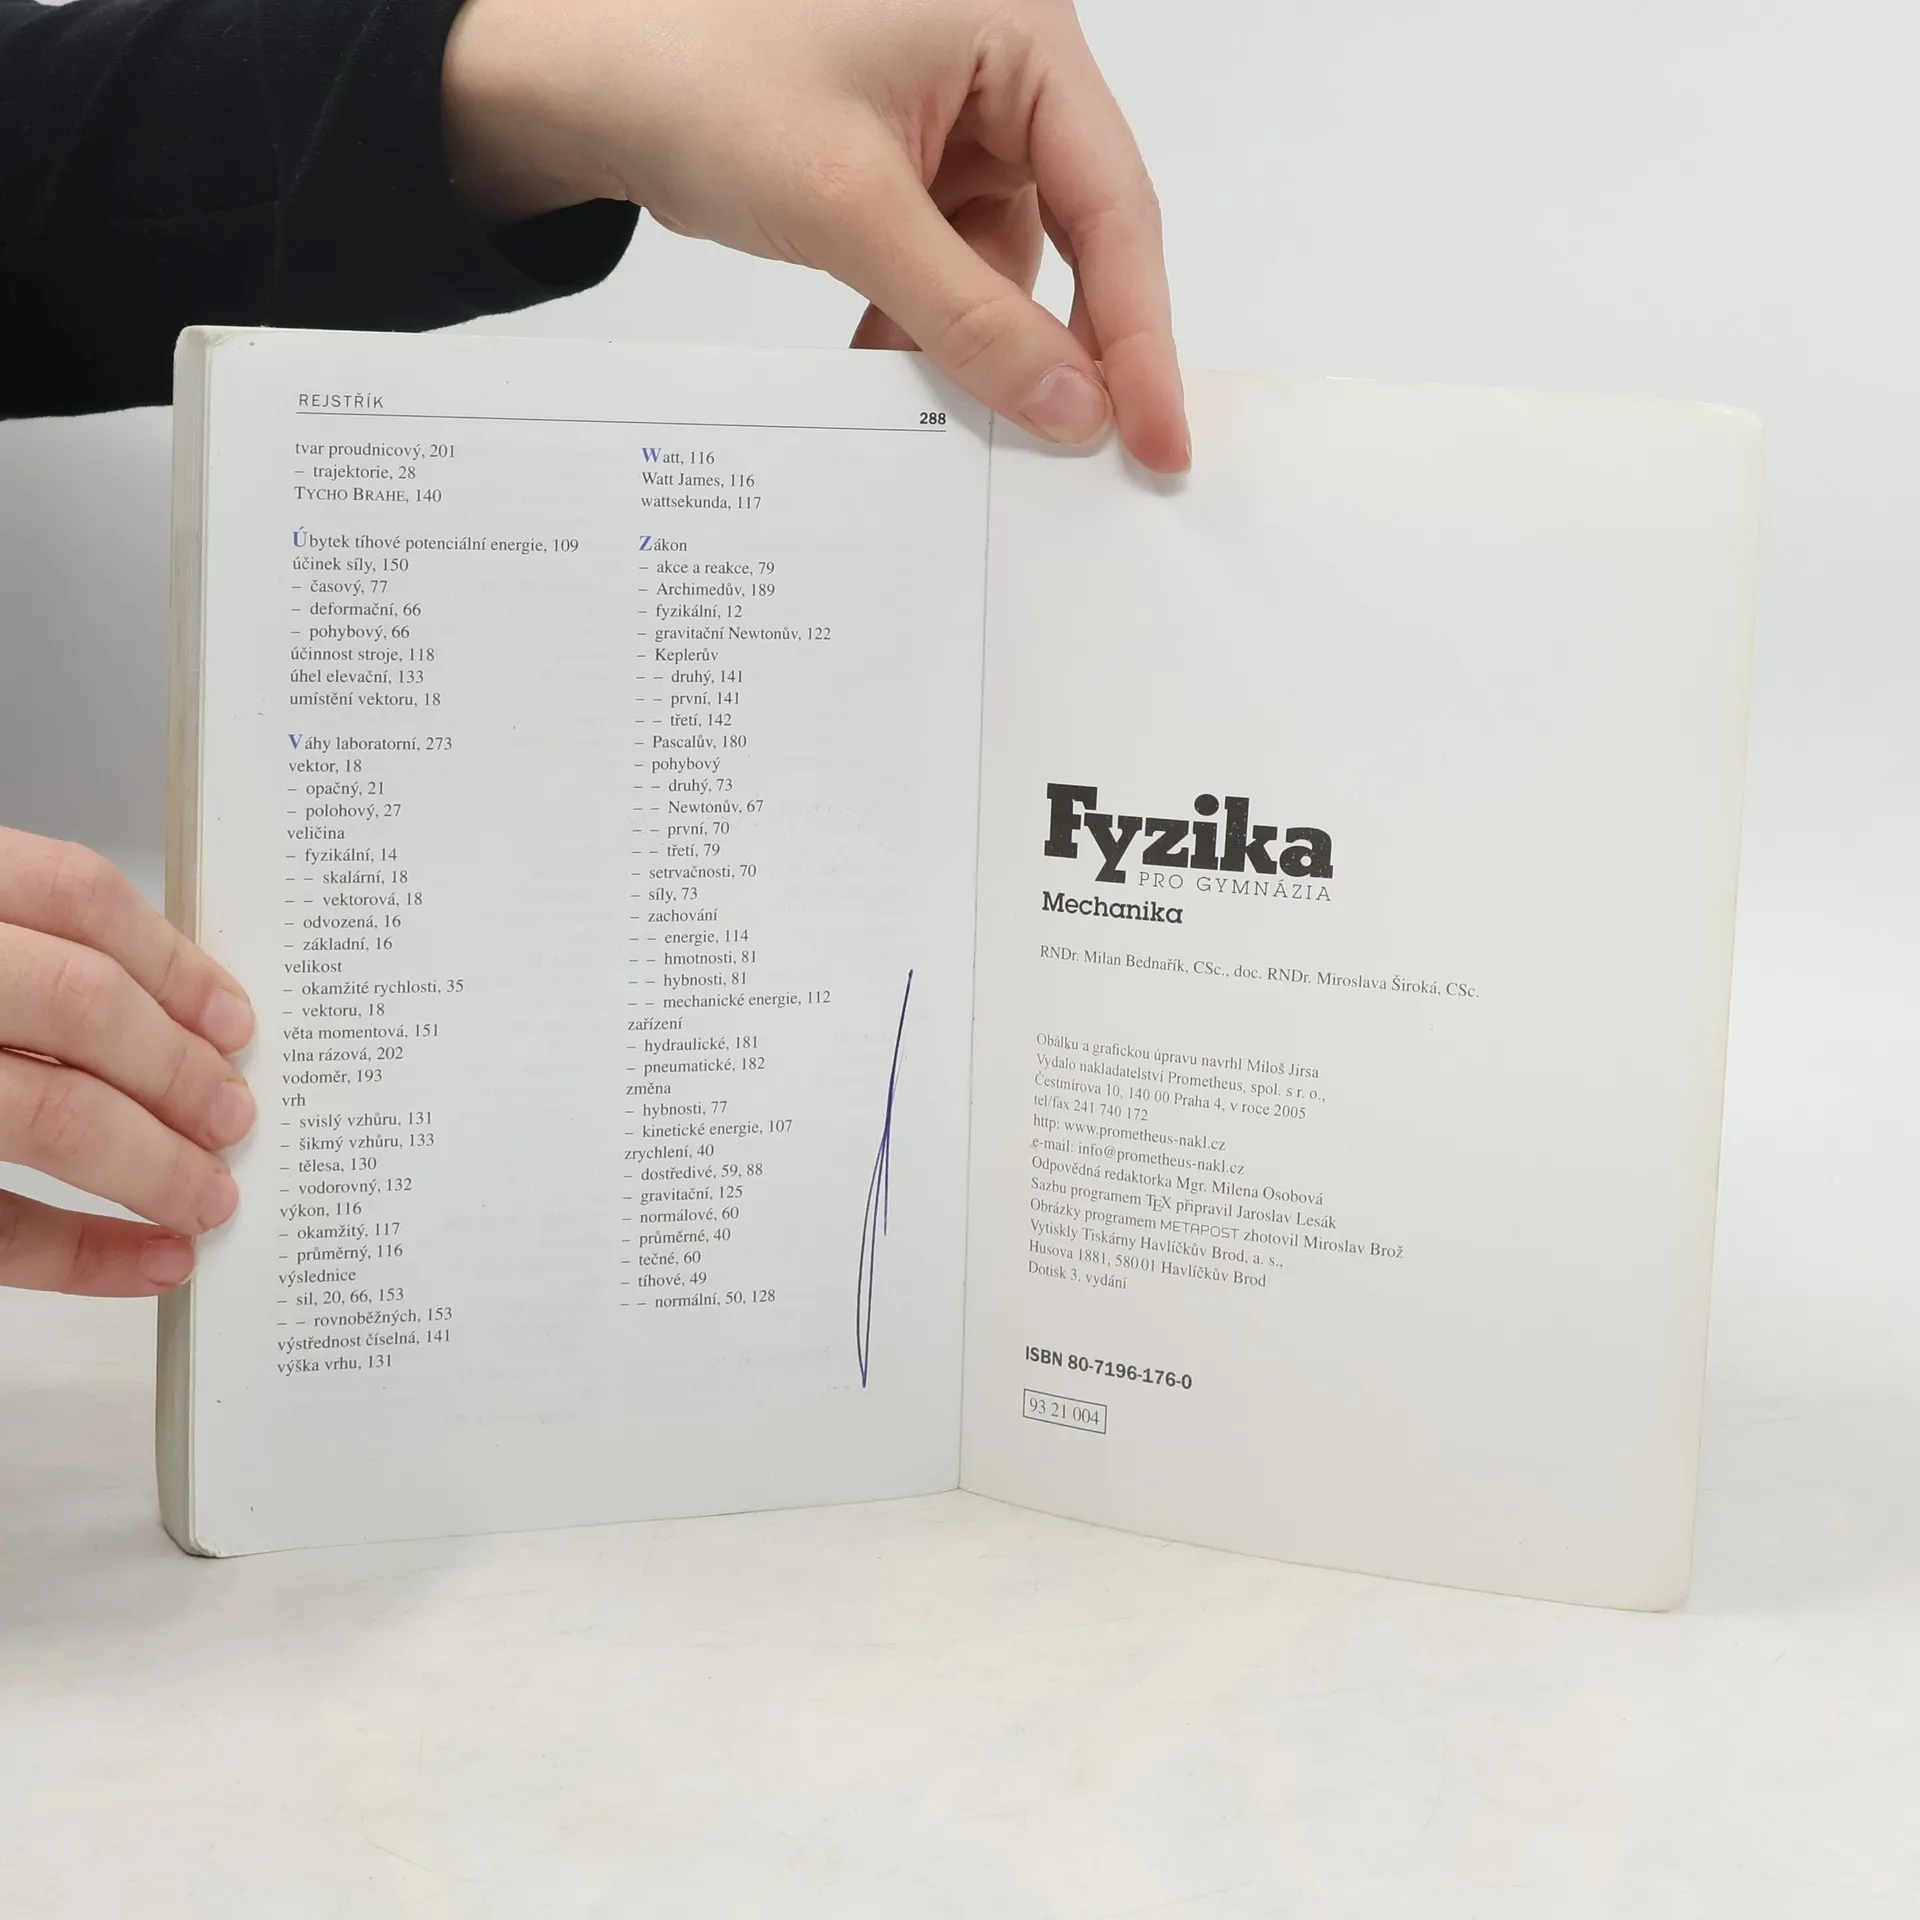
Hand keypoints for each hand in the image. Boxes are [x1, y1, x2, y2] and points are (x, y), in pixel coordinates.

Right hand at [0, 829, 253, 1296]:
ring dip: (152, 1163)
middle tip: (241, 1120)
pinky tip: (156, 1263)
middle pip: (81, 1003)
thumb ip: (28, 955)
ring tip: (214, 1198)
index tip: (239, 1022)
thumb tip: (182, 1021)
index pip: (74, 896)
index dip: (173, 961)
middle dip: (180, 1069)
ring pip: (48, 1112)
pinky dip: (81, 1255)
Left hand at [442, 0, 1189, 471]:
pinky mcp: (913, 164)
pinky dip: (927, 325)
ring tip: (947, 418)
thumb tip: (1073, 406)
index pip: (1115, 205)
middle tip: (1081, 453)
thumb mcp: (851, 211)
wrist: (580, 81)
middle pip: (1079, 236)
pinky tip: (889, 369)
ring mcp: (959, 118)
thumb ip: (973, 318)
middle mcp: (1004, 68)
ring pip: (1009, 267)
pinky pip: (953, 267)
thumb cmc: (695, 78)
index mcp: (1018, 31)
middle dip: (1058, 346)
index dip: (1142, 334)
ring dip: (974, 347)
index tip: (1158, 435)